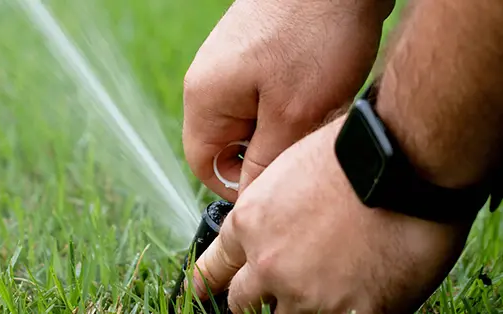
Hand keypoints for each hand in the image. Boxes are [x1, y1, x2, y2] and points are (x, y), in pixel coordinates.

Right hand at [182, 0, 392, 200]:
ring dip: (284, 124)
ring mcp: (230, 60)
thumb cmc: (313, 36)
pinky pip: (265, 92)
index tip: (281, 185)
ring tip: (319, 107)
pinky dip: (292, 99)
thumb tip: (249, 199)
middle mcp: (208, 79)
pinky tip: (322, 84)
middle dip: (268, 150)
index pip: (205, 166)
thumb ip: (264, 163)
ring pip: (252, 117)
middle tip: (307, 142)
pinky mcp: (255, 48)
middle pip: (229, 141)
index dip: (240, 186)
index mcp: (204, 98)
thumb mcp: (292, 115)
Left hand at [190, 117, 475, 312]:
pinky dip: (343, 313)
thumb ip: (273, 207)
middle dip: (251, 301)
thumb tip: (276, 223)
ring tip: (321, 292)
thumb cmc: (354, 152)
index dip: (208, 281)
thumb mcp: (290, 169)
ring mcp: (307, 294)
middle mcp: (268, 265)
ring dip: (298, 309)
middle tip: (262, 300)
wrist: (405, 163)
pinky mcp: (351, 313)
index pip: (215, 266)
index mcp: (249, 225)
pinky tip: (356, 301)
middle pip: (241, 302)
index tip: (201, 291)